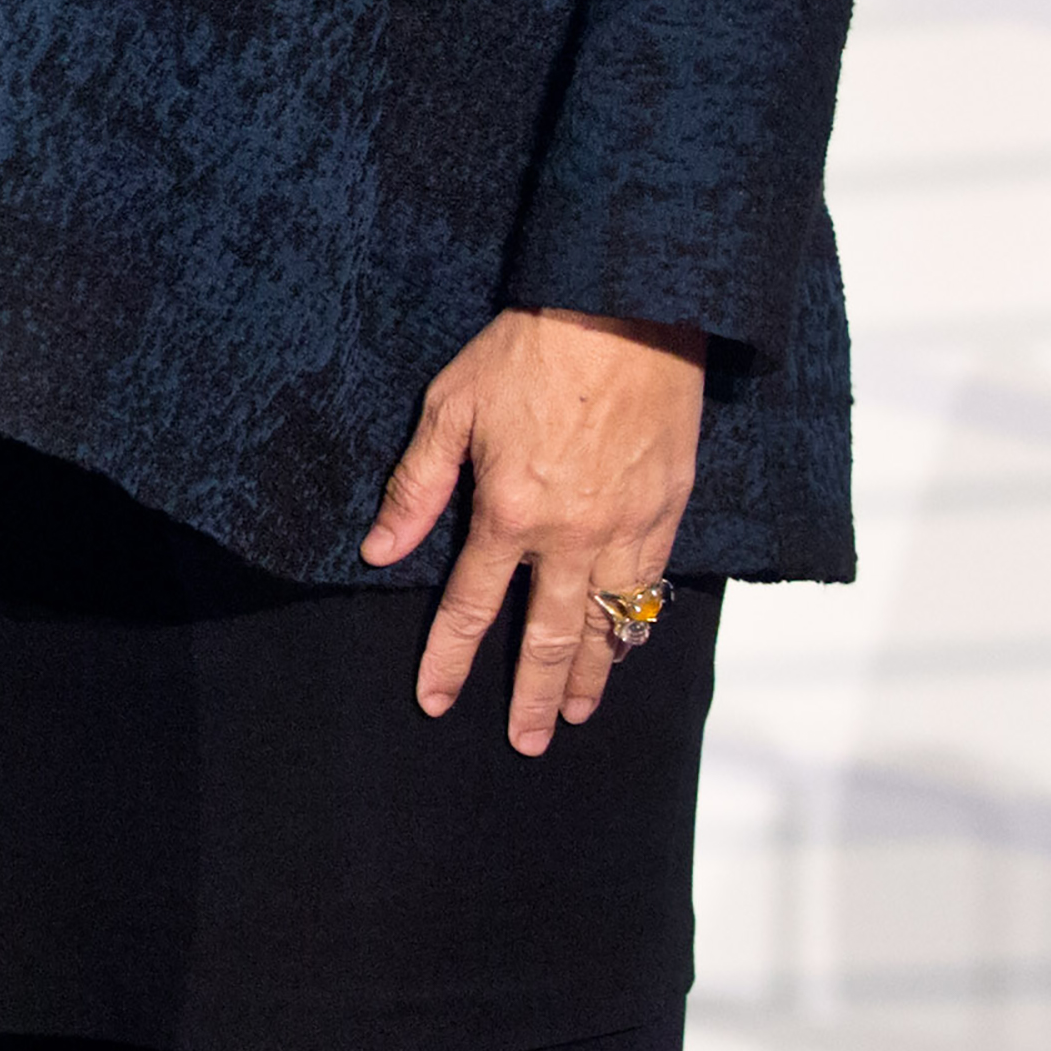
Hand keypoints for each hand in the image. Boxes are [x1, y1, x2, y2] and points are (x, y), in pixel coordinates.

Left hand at [362, 308, 706, 752]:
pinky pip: (653, 587)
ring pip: (610, 622)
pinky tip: (625, 642)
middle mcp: (573, 535)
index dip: (449, 658)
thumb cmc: (530, 349)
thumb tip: (380, 549)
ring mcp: (629, 526)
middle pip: (550, 636)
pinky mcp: (670, 509)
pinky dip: (637, 625)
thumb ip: (417, 487)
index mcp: (510, 512)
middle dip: (534, 694)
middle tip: (526, 741)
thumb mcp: (450, 407)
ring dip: (592, 673)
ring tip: (577, 711)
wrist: (625, 309)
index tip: (435, 700)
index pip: (470, 605)